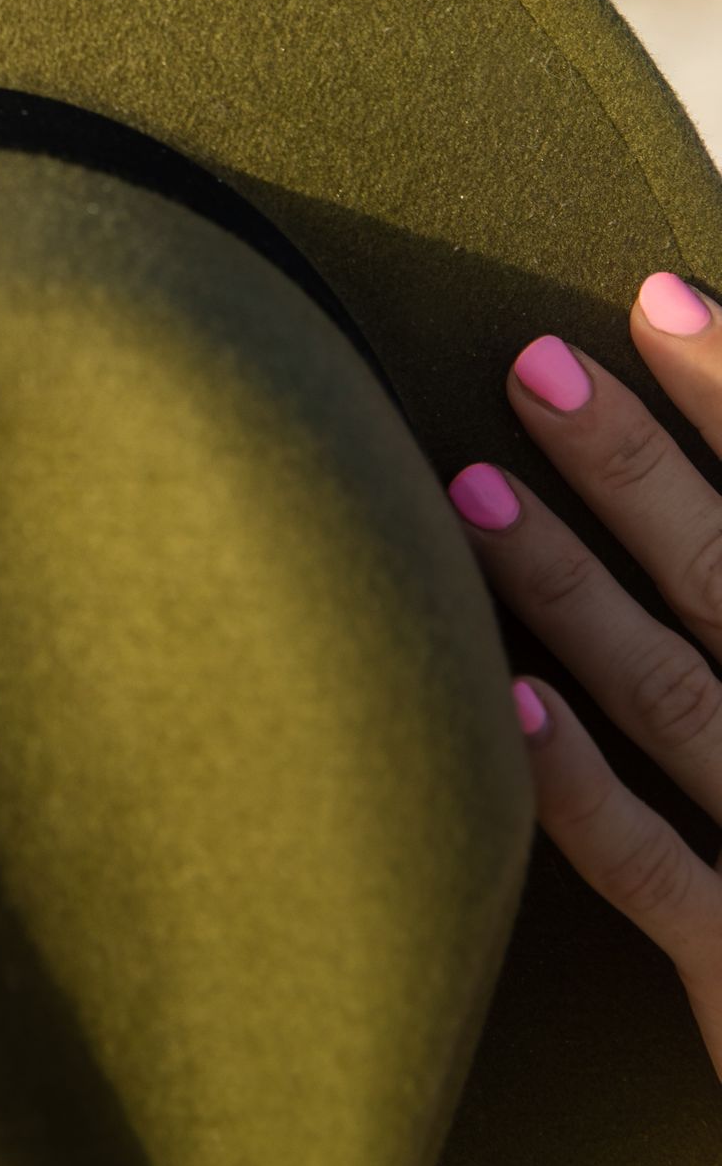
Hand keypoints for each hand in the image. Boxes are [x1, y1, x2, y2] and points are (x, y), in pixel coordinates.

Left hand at [447, 269, 721, 1076]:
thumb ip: (716, 637)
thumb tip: (675, 545)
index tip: (656, 289)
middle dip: (643, 465)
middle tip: (529, 356)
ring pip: (686, 705)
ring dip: (575, 591)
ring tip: (469, 483)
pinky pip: (658, 876)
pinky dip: (578, 785)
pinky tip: (500, 700)